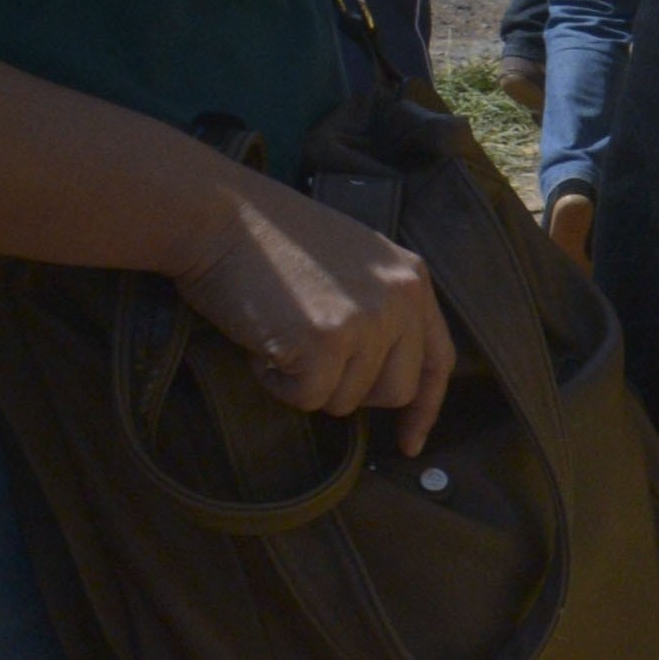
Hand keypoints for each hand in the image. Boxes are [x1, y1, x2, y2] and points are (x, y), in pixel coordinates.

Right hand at [171, 178, 455, 455]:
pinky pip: (308, 398)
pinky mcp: (328, 341)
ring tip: (281, 333)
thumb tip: (379, 376)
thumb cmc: (270, 241)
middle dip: (348, 389)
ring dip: (306, 382)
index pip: (438, 358)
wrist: (219, 216)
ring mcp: (369, 320)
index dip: (425, 406)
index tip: (411, 443)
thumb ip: (380, 310)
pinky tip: (263, 342)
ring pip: (346, 400)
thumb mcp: (352, 265)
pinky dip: (277, 382)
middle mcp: (402, 298)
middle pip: (395, 391)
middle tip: (308, 357)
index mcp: (413, 278)